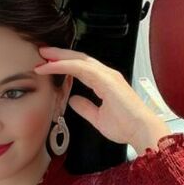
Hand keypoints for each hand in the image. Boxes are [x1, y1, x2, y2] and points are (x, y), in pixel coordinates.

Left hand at [34, 46, 171, 153]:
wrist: (141, 131)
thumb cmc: (127, 126)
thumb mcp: (97, 118)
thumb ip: (85, 107)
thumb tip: (73, 100)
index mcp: (105, 82)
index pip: (80, 68)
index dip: (64, 65)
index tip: (48, 65)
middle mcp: (106, 75)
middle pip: (78, 59)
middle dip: (59, 55)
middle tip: (42, 53)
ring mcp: (107, 76)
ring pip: (78, 60)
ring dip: (59, 57)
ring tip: (43, 56)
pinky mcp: (107, 80)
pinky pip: (81, 68)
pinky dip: (65, 65)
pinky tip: (53, 65)